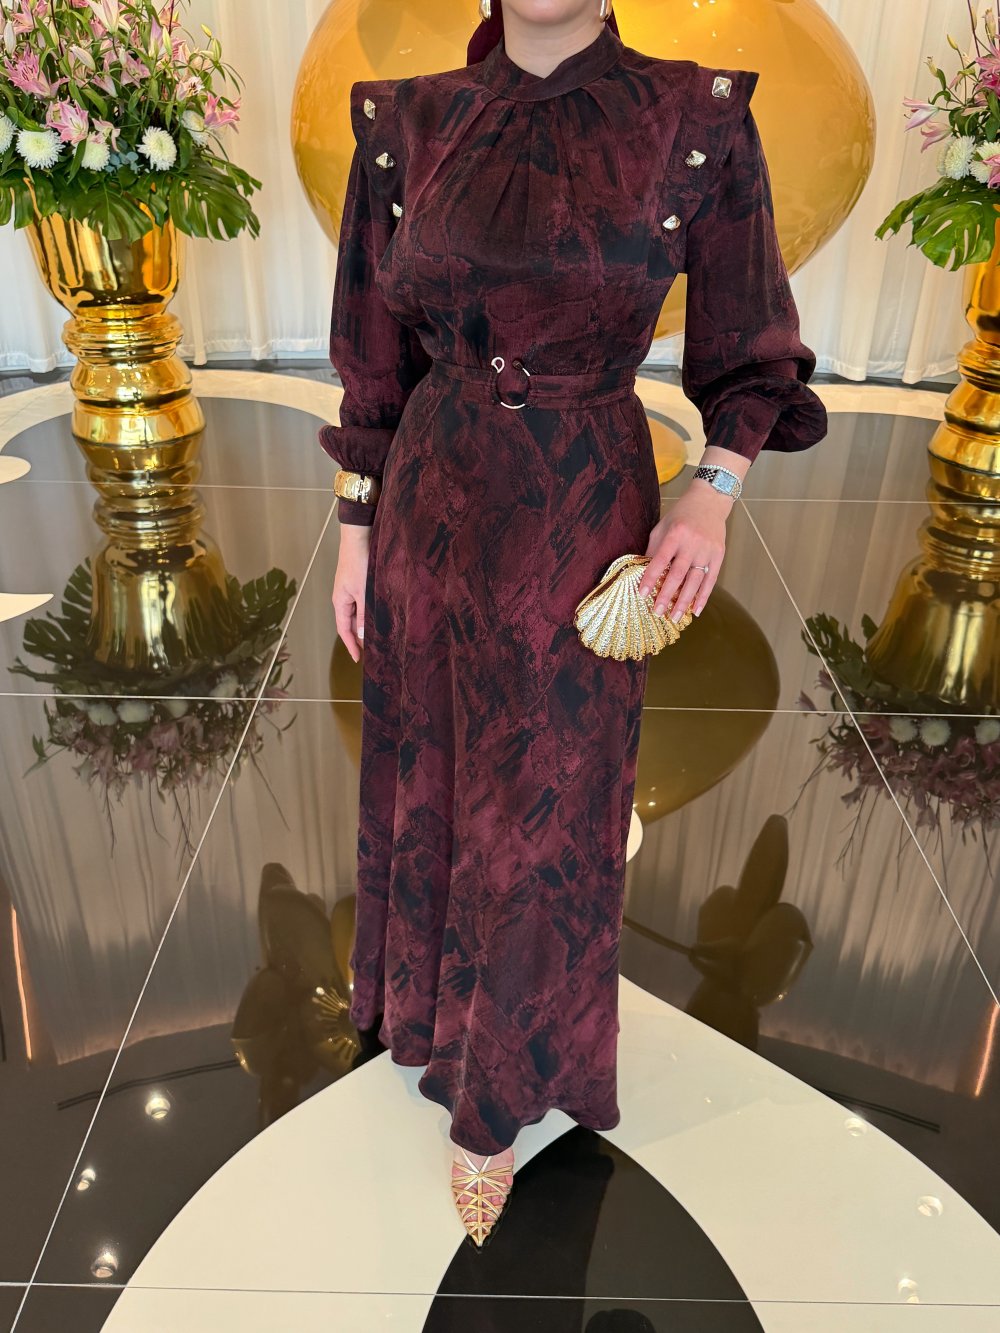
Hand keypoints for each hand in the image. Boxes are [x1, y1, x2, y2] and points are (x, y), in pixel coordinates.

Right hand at [332, 524, 370, 662]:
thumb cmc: (358, 562)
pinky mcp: (358, 582)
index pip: (344, 630)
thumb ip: (365, 613)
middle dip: (359, 638)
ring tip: (379, 636)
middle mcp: (343, 597)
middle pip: (350, 623)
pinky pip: (363, 602)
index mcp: (340, 602)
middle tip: (372, 651)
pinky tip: (380, 615)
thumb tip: (363, 635)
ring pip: (358, 613)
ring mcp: (351, 590)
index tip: (358, 660)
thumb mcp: (363, 591)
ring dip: (366, 625)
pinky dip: (370, 612)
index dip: (351, 645)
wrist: (359, 536)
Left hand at [636, 482, 730, 620]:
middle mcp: (692, 543)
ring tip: (675, 616)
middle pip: (678, 574)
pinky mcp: (719, 555)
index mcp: (675, 534)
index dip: (651, 578)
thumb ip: (654, 549)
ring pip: (695, 581)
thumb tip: (644, 573)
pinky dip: (704, 596)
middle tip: (657, 612)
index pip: (660, 560)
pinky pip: (711, 580)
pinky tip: (696, 610)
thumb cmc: (681, 514)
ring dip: (685, 601)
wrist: (710, 501)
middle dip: (667, 595)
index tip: (643, 594)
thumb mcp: (662, 526)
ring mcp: (707, 550)